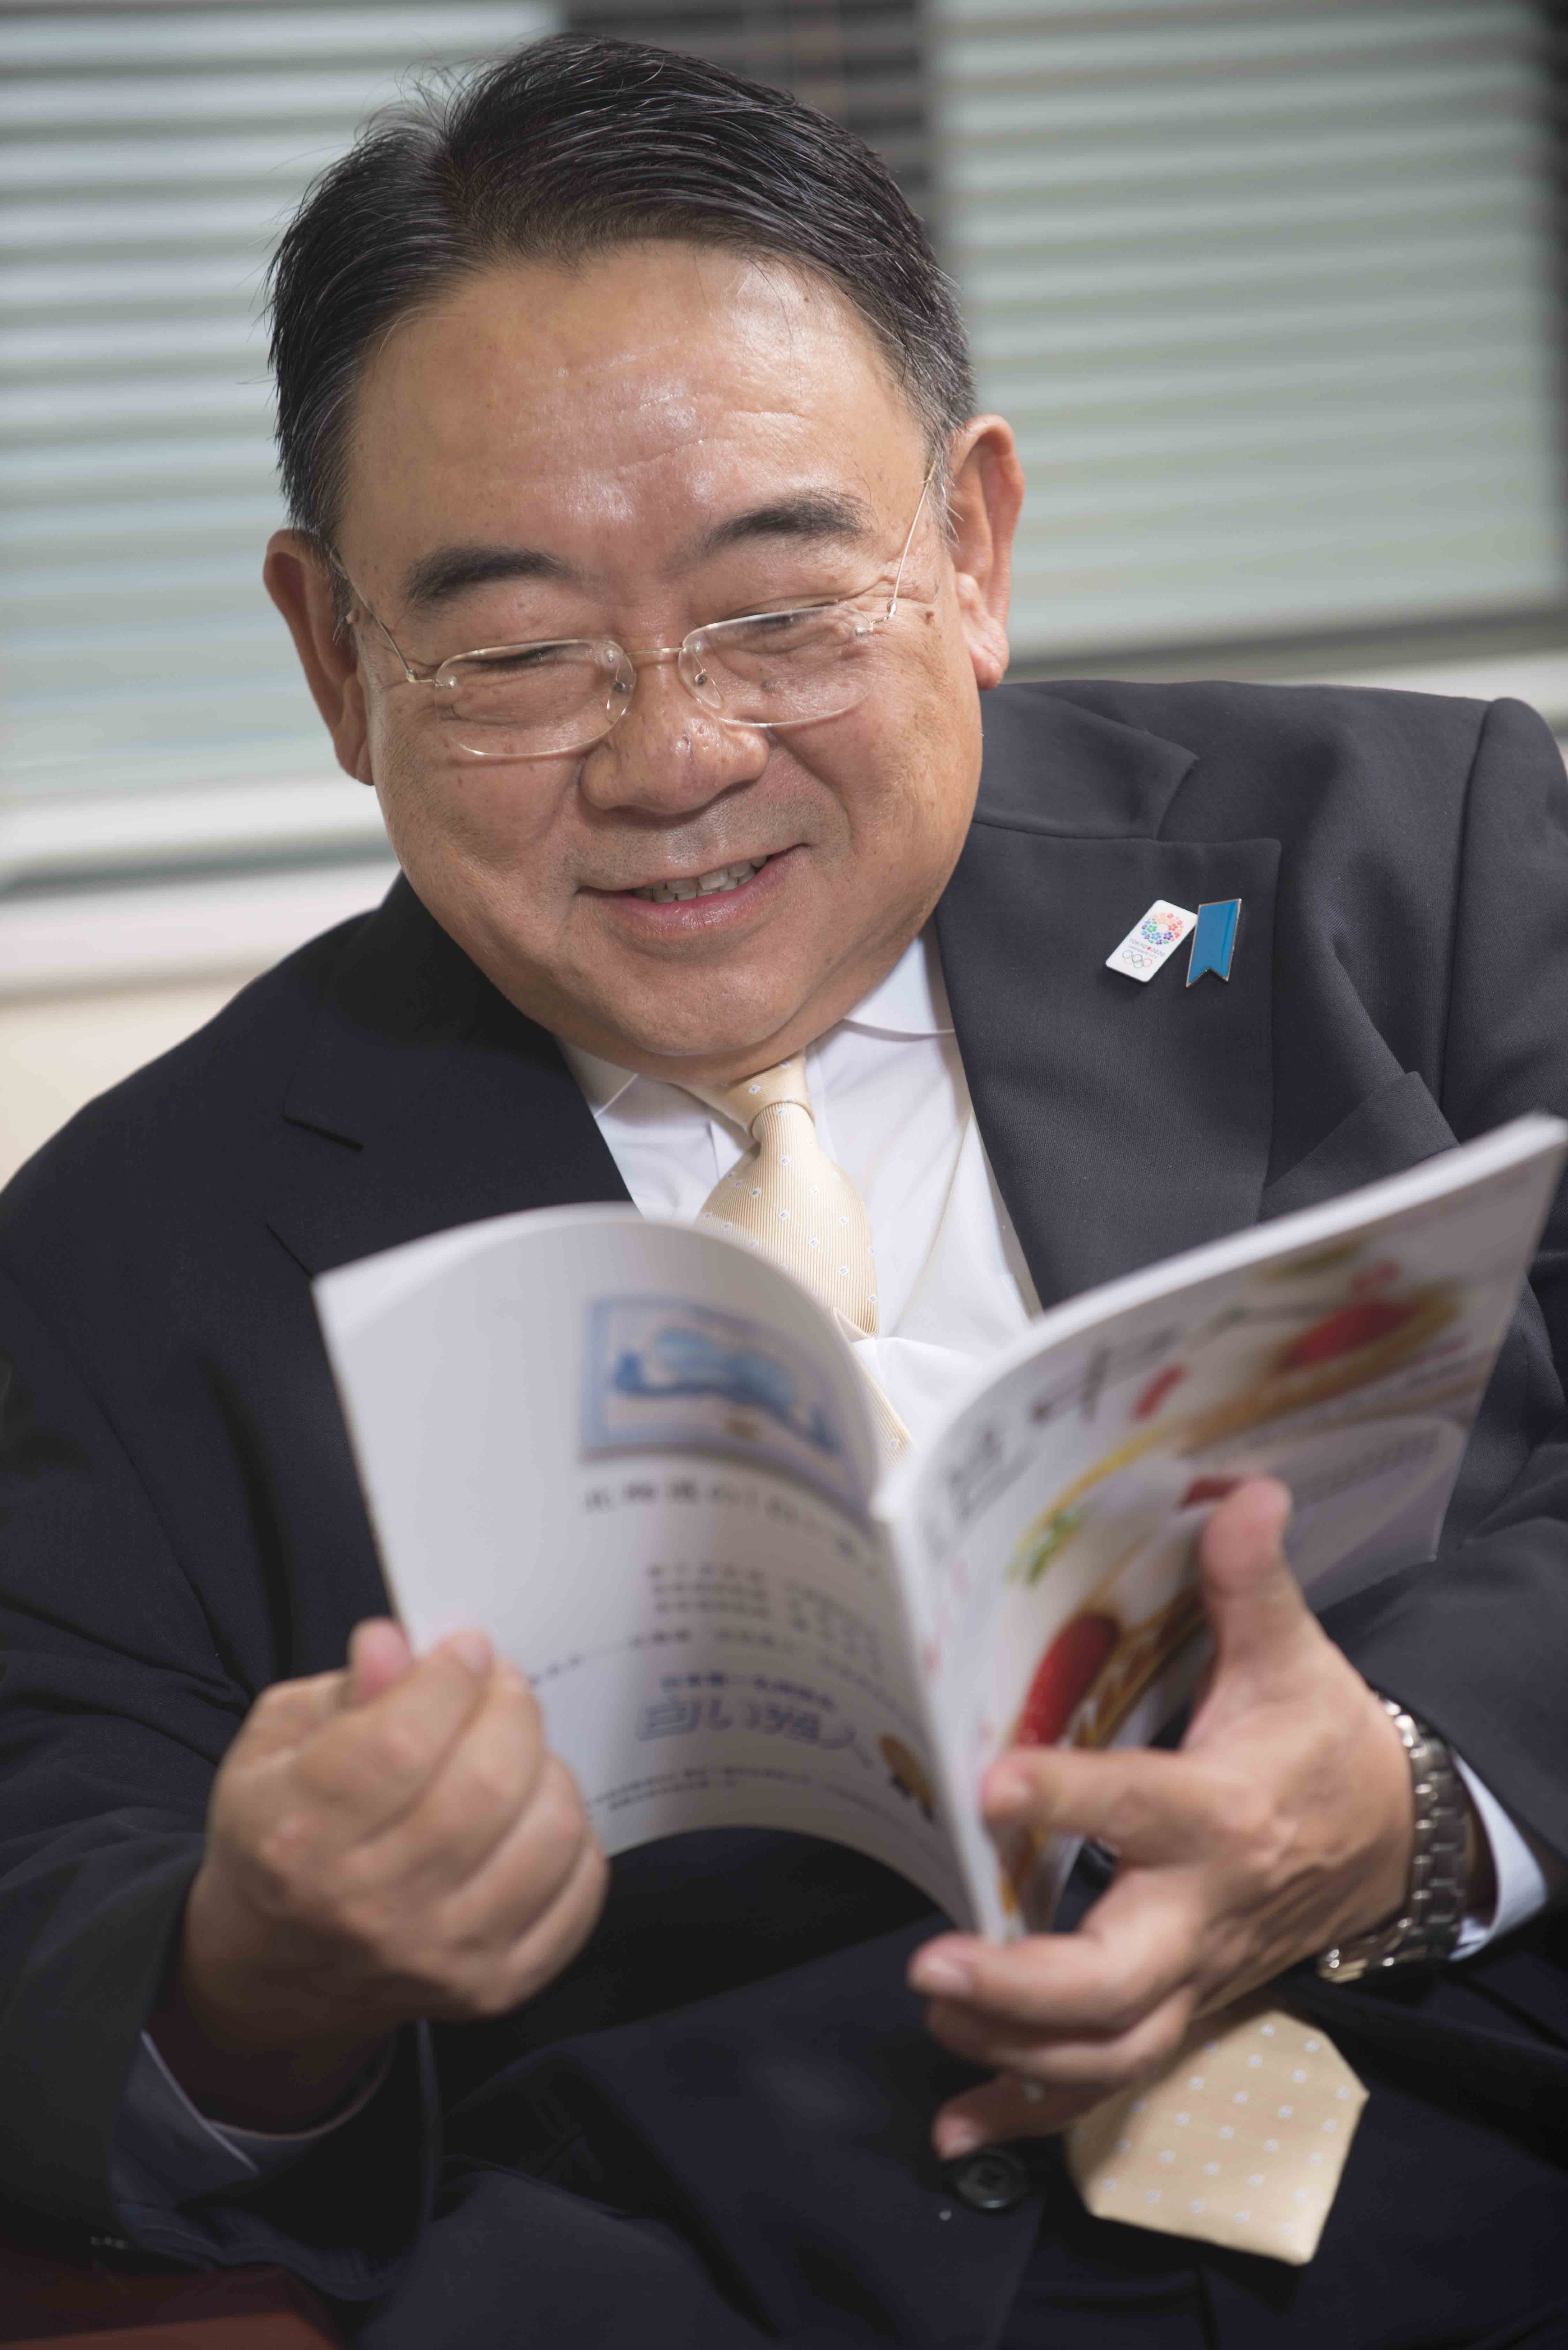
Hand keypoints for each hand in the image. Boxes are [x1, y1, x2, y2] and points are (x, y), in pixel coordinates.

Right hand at [151, 1620, 605, 2128]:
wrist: (280, 1964)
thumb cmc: (283, 1833)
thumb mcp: (279, 1743)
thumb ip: (344, 1689)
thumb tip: (395, 1642)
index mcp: (298, 1837)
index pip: (401, 1742)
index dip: (449, 1676)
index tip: (465, 1648)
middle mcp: (368, 1906)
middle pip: (486, 1785)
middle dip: (510, 1708)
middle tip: (498, 1686)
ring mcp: (439, 1955)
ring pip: (547, 1834)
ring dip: (546, 1768)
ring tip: (513, 1753)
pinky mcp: (495, 1986)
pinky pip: (580, 1891)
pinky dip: (573, 1837)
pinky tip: (531, 1814)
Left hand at [907, 1478, 1416, 2157]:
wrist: (1390, 1839)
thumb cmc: (1320, 1739)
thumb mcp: (1296, 1657)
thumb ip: (1251, 1583)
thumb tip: (1245, 1489)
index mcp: (1224, 1815)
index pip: (1140, 1808)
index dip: (1069, 1795)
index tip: (992, 1782)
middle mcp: (1204, 1914)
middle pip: (1121, 1979)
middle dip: (1027, 1984)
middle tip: (934, 1962)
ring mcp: (1194, 1979)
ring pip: (1108, 2049)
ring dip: (1013, 2050)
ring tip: (931, 2012)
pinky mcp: (1181, 2011)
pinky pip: (1106, 2082)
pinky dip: (1028, 2112)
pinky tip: (955, 2125)